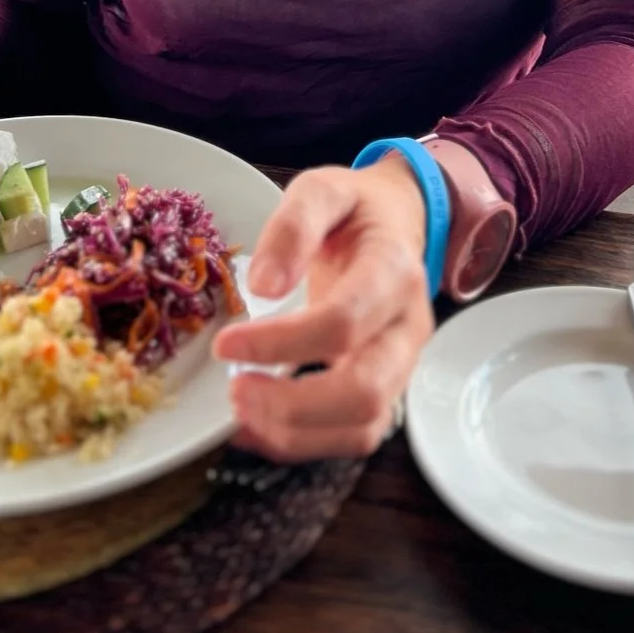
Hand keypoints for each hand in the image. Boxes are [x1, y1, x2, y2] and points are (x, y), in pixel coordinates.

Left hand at [212, 157, 433, 460]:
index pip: (343, 323)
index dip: (281, 343)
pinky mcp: (386, 389)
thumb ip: (293, 225)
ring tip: (241, 410)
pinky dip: (304, 443)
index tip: (226, 344)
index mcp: (394, 271)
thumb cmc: (356, 210)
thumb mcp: (322, 189)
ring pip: (363, 427)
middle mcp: (407, 328)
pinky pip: (353, 436)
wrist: (398, 223)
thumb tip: (263, 286)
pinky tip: (256, 427)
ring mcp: (402, 365)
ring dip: (296, 432)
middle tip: (234, 393)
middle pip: (365, 392)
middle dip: (292, 405)